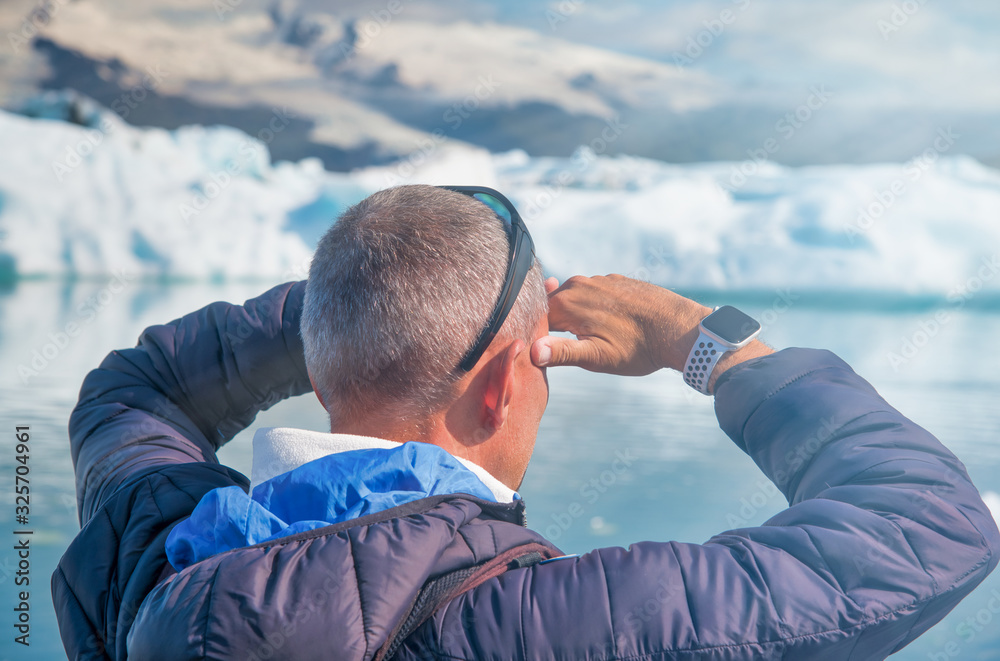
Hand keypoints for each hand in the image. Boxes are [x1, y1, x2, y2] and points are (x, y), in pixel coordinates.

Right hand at [531, 274, 711, 375]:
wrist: (679, 327)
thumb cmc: (638, 347)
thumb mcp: (597, 357)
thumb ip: (562, 353)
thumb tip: (532, 351)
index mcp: (567, 304)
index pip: (534, 318)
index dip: (535, 335)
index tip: (542, 352)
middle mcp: (578, 285)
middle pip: (551, 306)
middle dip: (553, 326)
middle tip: (568, 348)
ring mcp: (599, 280)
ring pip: (572, 299)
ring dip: (573, 317)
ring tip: (591, 338)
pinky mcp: (615, 280)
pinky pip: (592, 293)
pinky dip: (592, 307)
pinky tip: (607, 325)